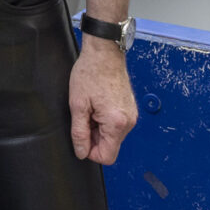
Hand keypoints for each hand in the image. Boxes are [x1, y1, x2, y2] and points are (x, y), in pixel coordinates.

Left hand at [68, 39, 138, 164]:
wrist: (104, 52)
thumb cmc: (91, 73)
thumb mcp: (78, 105)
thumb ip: (79, 133)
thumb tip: (81, 152)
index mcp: (117, 123)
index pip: (106, 157)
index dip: (90, 151)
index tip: (81, 137)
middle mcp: (129, 121)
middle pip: (110, 146)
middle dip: (94, 137)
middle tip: (84, 116)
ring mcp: (132, 115)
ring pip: (113, 136)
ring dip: (99, 128)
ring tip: (91, 108)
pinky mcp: (130, 109)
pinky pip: (117, 125)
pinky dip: (105, 120)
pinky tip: (98, 105)